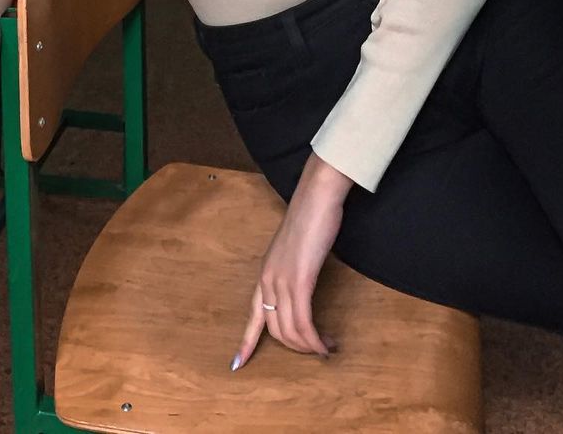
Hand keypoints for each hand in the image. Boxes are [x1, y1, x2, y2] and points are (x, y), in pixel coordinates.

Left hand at [231, 153, 353, 369]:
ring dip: (308, 347)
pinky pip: (304, 323)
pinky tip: (326, 345)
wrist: (316, 198)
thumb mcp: (294, 249)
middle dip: (295, 347)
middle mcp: (268, 280)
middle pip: (275, 330)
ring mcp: (282, 282)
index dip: (246, 342)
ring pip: (290, 331)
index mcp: (264, 273)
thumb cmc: (310, 217)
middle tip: (316, 350)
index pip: (253, 315)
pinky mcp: (300, 281)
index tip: (237, 364)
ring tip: (325, 349)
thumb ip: (292, 266)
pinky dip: (314, 340)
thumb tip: (300, 281)